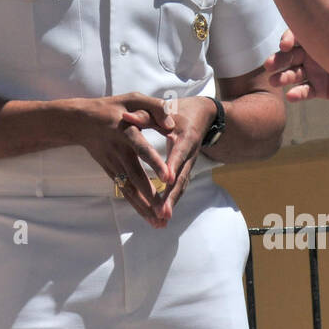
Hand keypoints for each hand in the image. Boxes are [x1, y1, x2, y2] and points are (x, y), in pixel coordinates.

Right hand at [72, 93, 174, 228]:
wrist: (80, 121)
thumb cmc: (112, 107)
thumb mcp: (133, 98)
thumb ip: (156, 108)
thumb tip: (172, 125)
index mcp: (125, 131)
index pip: (142, 148)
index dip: (155, 163)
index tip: (168, 177)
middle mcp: (118, 151)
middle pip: (135, 176)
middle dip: (151, 195)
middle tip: (164, 211)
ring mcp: (112, 164)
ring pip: (129, 188)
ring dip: (144, 207)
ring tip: (160, 222)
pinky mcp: (110, 172)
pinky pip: (125, 191)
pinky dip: (137, 205)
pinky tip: (149, 218)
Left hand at [153, 96, 216, 219]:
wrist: (203, 115)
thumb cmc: (180, 110)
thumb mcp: (164, 109)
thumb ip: (145, 115)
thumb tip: (125, 117)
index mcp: (185, 137)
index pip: (178, 153)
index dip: (173, 166)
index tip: (167, 180)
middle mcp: (190, 153)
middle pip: (180, 177)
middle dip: (171, 196)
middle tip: (162, 213)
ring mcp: (189, 163)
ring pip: (180, 186)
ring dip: (171, 203)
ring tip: (161, 220)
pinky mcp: (185, 169)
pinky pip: (179, 187)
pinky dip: (172, 200)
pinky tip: (162, 215)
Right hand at [264, 29, 328, 101]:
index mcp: (316, 35)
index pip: (296, 34)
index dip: (288, 39)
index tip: (285, 45)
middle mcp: (311, 53)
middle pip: (289, 55)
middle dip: (278, 59)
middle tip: (269, 65)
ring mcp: (314, 71)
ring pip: (293, 73)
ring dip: (283, 77)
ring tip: (276, 81)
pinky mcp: (319, 88)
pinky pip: (305, 91)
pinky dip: (297, 94)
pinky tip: (292, 96)